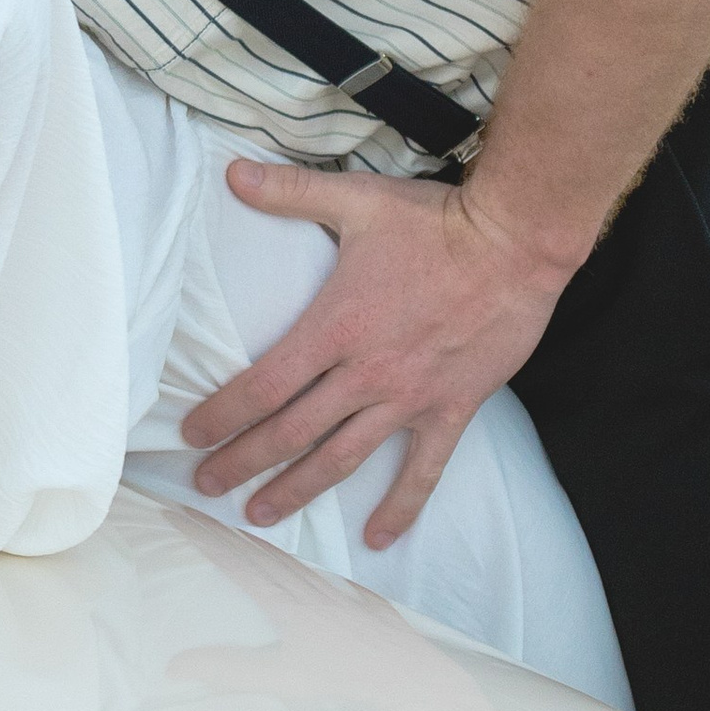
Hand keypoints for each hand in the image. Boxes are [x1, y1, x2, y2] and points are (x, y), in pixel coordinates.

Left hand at [182, 158, 577, 545]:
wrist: (518, 243)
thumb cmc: (437, 222)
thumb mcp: (356, 201)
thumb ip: (290, 192)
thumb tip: (232, 172)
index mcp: (335, 328)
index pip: (262, 385)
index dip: (222, 415)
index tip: (191, 436)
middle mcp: (365, 374)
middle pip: (290, 431)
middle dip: (242, 462)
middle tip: (207, 486)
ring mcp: (408, 398)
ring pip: (341, 458)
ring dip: (297, 490)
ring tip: (261, 515)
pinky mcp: (451, 408)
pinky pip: (423, 471)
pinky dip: (400, 507)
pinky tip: (377, 538)